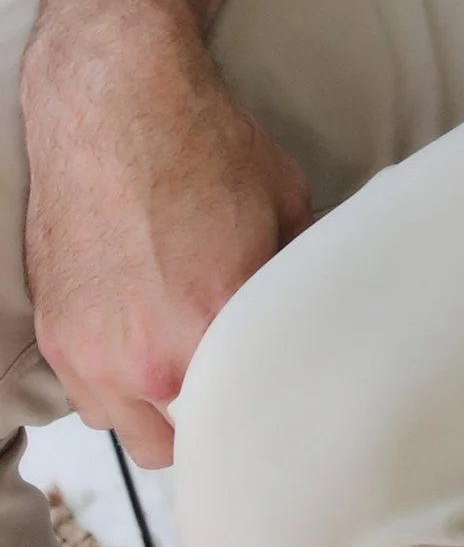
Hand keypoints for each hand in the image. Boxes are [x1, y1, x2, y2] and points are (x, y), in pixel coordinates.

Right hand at [23, 15, 309, 466]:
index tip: (290, 407)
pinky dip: (117, 388)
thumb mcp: (286, 203)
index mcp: (216, 323)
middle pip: (193, 442)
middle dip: (219, 420)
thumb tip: (323, 303)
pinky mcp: (57, 340)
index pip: (256, 410)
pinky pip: (92, 399)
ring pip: (136, 430)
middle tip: (242, 391)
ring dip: (162, 412)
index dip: (276, 409)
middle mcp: (150, 356)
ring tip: (189, 371)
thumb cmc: (202, 145)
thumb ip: (296, 274)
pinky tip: (144, 351)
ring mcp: (94, 355)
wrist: (113, 104)